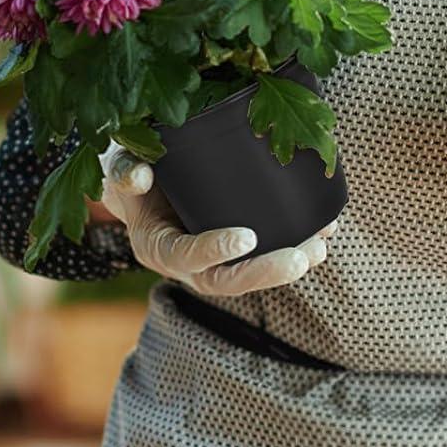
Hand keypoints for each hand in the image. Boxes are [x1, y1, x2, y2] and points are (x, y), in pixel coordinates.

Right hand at [98, 142, 337, 296]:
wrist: (145, 181)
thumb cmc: (135, 171)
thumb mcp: (122, 167)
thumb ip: (126, 171)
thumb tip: (141, 177)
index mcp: (158, 247)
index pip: (186, 258)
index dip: (215, 250)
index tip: (247, 237)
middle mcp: (190, 263)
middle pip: (229, 280)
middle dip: (267, 272)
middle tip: (303, 257)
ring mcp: (217, 259)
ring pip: (254, 273)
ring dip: (290, 264)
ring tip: (320, 248)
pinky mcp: (240, 248)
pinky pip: (268, 253)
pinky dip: (297, 245)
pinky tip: (325, 231)